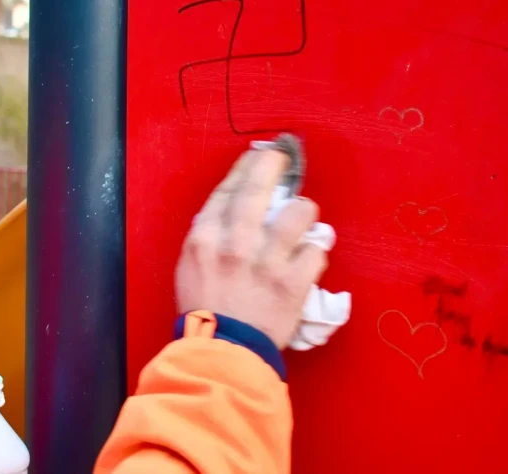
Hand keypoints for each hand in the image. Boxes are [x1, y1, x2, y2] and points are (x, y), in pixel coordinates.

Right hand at [175, 146, 328, 348]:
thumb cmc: (203, 308)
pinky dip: (315, 251)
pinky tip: (311, 254)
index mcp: (205, 237)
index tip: (259, 156)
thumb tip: (234, 208)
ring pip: (298, 214)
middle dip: (275, 166)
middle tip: (285, 158)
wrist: (221, 350)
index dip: (247, 167)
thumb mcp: (191, 264)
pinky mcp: (293, 284)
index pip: (229, 189)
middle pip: (260, 189)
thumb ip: (211, 234)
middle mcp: (235, 243)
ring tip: (304, 218)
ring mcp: (266, 263)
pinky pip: (316, 252)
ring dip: (304, 211)